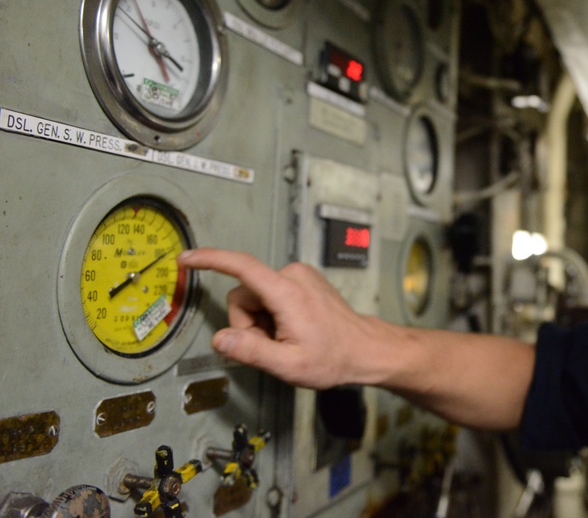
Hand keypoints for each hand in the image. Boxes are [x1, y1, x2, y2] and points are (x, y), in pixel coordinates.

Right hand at [177, 248, 378, 388]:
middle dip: (248, 323)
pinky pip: (270, 294)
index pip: (241, 266)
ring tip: (285, 338)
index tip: (187, 259)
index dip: (211, 260)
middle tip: (272, 345)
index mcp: (287, 292)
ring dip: (260, 321)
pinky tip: (292, 329)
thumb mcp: (288, 364)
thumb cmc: (333, 358)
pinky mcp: (302, 280)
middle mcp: (293, 275)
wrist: (364, 349)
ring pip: (255, 297)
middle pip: (243, 295)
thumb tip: (220, 339)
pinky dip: (272, 314)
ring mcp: (299, 275)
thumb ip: (251, 351)